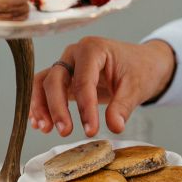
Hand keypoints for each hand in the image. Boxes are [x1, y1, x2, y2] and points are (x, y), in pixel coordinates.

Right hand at [29, 37, 175, 136]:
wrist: (142, 64)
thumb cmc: (139, 69)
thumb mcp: (136, 88)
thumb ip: (123, 107)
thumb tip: (114, 127)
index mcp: (94, 49)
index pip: (83, 80)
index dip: (85, 108)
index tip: (90, 130)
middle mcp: (74, 54)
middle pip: (55, 79)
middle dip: (57, 108)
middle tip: (65, 132)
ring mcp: (66, 65)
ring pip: (44, 83)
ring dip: (41, 106)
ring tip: (45, 129)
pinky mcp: (64, 78)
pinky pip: (44, 89)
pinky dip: (40, 106)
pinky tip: (40, 124)